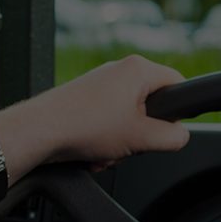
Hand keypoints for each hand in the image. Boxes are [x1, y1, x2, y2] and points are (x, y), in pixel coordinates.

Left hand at [0, 55, 188, 172]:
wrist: (39, 132)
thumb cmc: (84, 126)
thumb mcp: (142, 138)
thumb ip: (172, 137)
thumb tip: (181, 136)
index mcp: (138, 69)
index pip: (178, 84)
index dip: (179, 112)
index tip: (170, 131)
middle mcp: (119, 70)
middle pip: (152, 106)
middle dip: (143, 134)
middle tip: (131, 144)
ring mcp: (101, 84)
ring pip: (129, 119)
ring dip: (122, 143)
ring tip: (107, 151)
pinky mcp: (86, 100)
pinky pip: (109, 122)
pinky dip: (105, 140)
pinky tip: (94, 152)